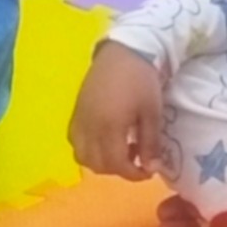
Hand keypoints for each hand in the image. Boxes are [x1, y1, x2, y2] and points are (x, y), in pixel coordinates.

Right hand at [69, 40, 167, 182]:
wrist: (123, 51)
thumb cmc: (142, 81)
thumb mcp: (152, 113)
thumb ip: (150, 144)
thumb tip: (151, 168)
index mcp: (109, 127)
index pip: (116, 165)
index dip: (133, 174)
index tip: (148, 171)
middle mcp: (89, 127)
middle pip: (98, 165)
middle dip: (118, 169)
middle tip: (136, 160)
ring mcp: (79, 120)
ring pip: (82, 156)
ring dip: (101, 162)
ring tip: (120, 150)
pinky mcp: (75, 112)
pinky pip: (75, 141)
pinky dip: (88, 149)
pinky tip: (104, 138)